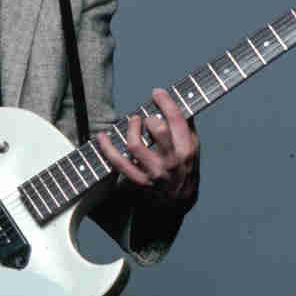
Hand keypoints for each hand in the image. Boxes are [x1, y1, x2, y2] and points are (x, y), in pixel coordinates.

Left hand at [96, 88, 199, 207]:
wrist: (178, 203)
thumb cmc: (185, 169)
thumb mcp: (193, 148)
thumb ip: (186, 126)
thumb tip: (174, 101)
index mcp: (187, 150)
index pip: (177, 120)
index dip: (166, 102)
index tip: (157, 92)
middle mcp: (171, 161)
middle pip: (157, 129)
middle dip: (150, 118)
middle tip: (147, 118)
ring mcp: (153, 172)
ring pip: (135, 145)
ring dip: (131, 128)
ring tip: (133, 121)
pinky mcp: (137, 181)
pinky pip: (118, 163)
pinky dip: (106, 148)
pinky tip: (102, 136)